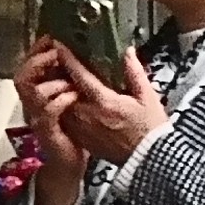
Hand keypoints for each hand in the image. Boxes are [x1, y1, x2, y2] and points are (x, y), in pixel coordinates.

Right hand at [13, 41, 89, 204]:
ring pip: (32, 92)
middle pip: (21, 76)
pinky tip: (75, 95)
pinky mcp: (47, 131)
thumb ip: (70, 79)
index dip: (36, 50)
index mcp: (37, 93)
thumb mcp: (70, 99)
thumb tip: (83, 56)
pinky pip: (48, 111)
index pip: (27, 66)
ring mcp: (37, 118)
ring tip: (70, 78)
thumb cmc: (74, 130)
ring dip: (51, 80)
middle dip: (37, 61)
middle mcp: (31, 104)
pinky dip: (61, 99)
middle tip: (56, 53)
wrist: (70, 163)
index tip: (51, 37)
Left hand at [52, 43, 169, 166]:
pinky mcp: (79, 138)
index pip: (80, 77)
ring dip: (57, 91)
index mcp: (104, 102)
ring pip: (60, 104)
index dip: (68, 60)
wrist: (148, 158)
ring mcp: (80, 128)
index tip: (59, 45)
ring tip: (56, 76)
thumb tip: (127, 51)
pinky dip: (61, 107)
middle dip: (57, 74)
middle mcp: (87, 114)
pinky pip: (64, 118)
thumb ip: (134, 73)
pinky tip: (64, 98)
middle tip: (54, 60)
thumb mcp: (148, 97)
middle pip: (63, 90)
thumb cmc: (150, 126)